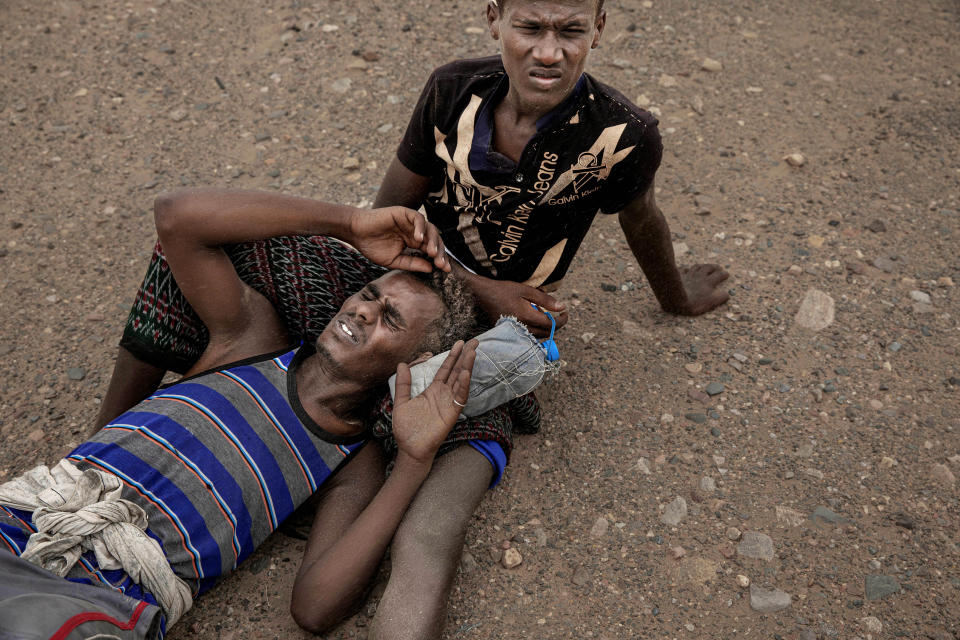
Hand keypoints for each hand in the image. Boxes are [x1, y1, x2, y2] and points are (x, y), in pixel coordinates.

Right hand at [348, 207, 448, 272]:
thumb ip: (412, 264)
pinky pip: (418, 218)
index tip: (445, 270)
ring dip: (433, 241)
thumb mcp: (394, 260)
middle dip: (440, 252)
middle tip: (441, 264)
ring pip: (430, 229)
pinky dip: (421, 228)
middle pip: (435, 240)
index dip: (440, 259)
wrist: (356, 232)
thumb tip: (431, 268)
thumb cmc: (372, 246)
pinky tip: (419, 239)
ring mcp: (410, 222)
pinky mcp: (404, 212)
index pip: (432, 250)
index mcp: (414, 243)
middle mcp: (415, 231)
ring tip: (431, 253)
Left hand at [392, 339, 477, 464]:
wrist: (410, 449)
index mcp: (433, 390)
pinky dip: (463, 385)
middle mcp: (443, 395)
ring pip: (460, 381)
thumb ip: (403, 383)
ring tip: (473, 352)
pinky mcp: (452, 413)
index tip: (460, 343)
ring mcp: (449, 403)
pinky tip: (465, 373)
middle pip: (457, 371)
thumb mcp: (401, 402)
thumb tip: (401, 364)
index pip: (446, 369)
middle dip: (465, 356)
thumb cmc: (407, 429)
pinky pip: (459, 397)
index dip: (452, 356)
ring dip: (467, 367)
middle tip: (475, 341)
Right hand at [469, 275, 567, 337]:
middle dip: (555, 325)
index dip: (562, 320)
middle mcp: (522, 327)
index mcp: (527, 316)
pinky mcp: (510, 332)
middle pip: (546, 333)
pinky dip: (535, 330)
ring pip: (537, 336)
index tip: (566, 312)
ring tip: (545, 315)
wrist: (483, 295)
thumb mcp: (526, 290)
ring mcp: (515, 332)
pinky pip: (528, 336)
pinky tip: (533, 319)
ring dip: (545, 328)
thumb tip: (561, 306)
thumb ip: (545, 300)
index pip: (551, 324)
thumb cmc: (504, 290)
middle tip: (559, 314)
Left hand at [678, 264, 729, 314]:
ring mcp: (689, 275)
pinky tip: (686, 269)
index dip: (724, 274)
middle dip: (715, 267)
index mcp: (708, 282)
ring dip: (702, 266)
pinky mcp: (679, 276)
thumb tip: (727, 294)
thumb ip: (720, 297)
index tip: (726, 274)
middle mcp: (699, 276)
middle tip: (718, 267)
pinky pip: (683, 269)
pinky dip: (686, 268)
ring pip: (697, 267)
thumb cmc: (694, 303)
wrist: (675, 298)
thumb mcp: (711, 302)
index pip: (719, 275)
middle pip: (708, 268)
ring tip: (704, 266)